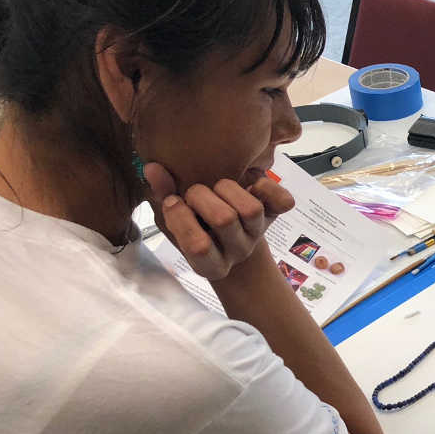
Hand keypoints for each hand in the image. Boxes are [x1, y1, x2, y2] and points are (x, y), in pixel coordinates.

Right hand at [143, 162, 294, 280]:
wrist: (230, 236)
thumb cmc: (194, 228)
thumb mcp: (172, 220)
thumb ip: (162, 196)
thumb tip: (153, 168)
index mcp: (211, 265)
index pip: (198, 248)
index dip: (181, 220)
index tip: (171, 201)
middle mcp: (238, 252)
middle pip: (224, 220)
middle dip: (201, 197)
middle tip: (193, 192)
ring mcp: (257, 234)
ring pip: (250, 209)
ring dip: (228, 189)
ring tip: (216, 187)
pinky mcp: (274, 216)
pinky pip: (281, 201)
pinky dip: (268, 187)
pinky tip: (252, 182)